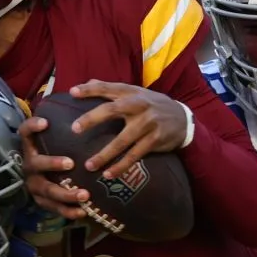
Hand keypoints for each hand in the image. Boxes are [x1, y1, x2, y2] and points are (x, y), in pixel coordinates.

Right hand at [18, 116, 87, 220]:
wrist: (42, 180)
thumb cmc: (54, 151)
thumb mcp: (55, 138)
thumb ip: (63, 124)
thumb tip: (85, 94)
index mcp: (30, 147)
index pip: (25, 133)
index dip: (32, 127)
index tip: (46, 122)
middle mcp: (29, 166)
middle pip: (37, 165)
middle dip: (53, 163)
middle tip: (71, 163)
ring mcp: (34, 185)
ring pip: (47, 190)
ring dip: (66, 193)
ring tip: (85, 194)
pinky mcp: (41, 201)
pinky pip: (53, 208)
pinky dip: (68, 211)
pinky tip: (83, 211)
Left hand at [69, 80, 187, 179]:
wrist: (183, 119)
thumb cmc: (153, 105)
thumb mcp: (136, 93)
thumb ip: (112, 89)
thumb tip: (88, 82)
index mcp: (132, 93)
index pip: (108, 88)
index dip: (90, 89)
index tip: (73, 92)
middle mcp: (139, 105)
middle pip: (112, 109)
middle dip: (92, 118)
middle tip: (74, 129)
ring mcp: (148, 123)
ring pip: (122, 140)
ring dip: (105, 154)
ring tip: (89, 165)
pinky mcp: (155, 140)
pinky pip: (134, 155)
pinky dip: (121, 166)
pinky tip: (109, 174)